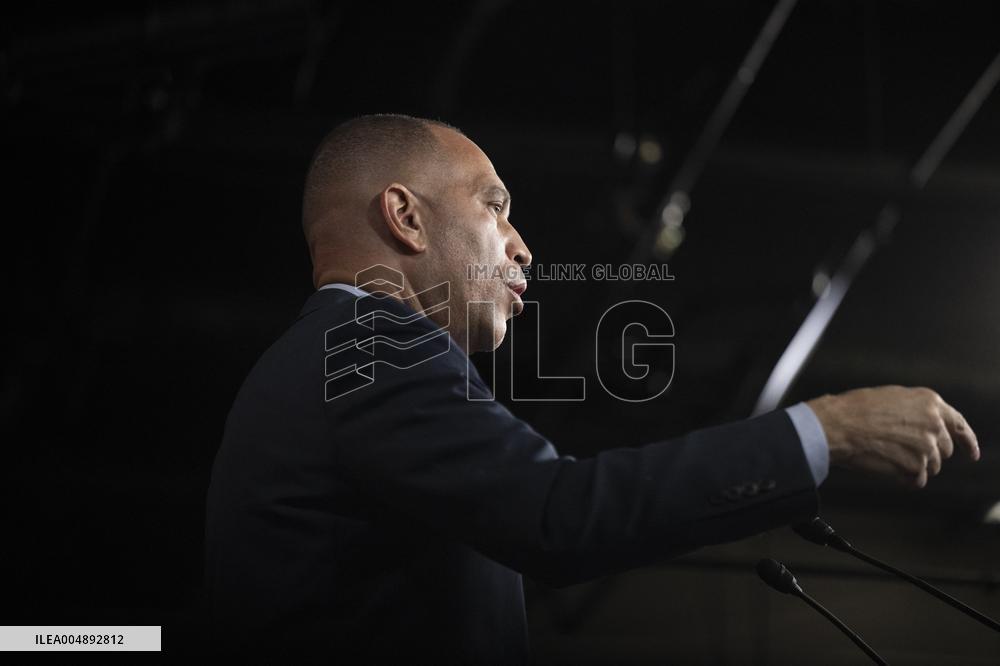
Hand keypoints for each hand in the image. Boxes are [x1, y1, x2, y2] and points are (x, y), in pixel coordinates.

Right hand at [806, 385, 979, 487]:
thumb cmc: (855, 410)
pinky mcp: (915, 466)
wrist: (837, 425)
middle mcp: (934, 423)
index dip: (968, 442)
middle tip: (901, 451)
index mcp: (930, 402)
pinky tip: (889, 470)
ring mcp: (926, 446)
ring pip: (931, 467)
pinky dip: (906, 479)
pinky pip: (918, 480)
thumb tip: (925, 426)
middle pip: (944, 450)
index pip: (960, 425)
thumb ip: (916, 411)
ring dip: (914, 467)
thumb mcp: (892, 398)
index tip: (971, 454)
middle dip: (927, 454)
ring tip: (888, 457)